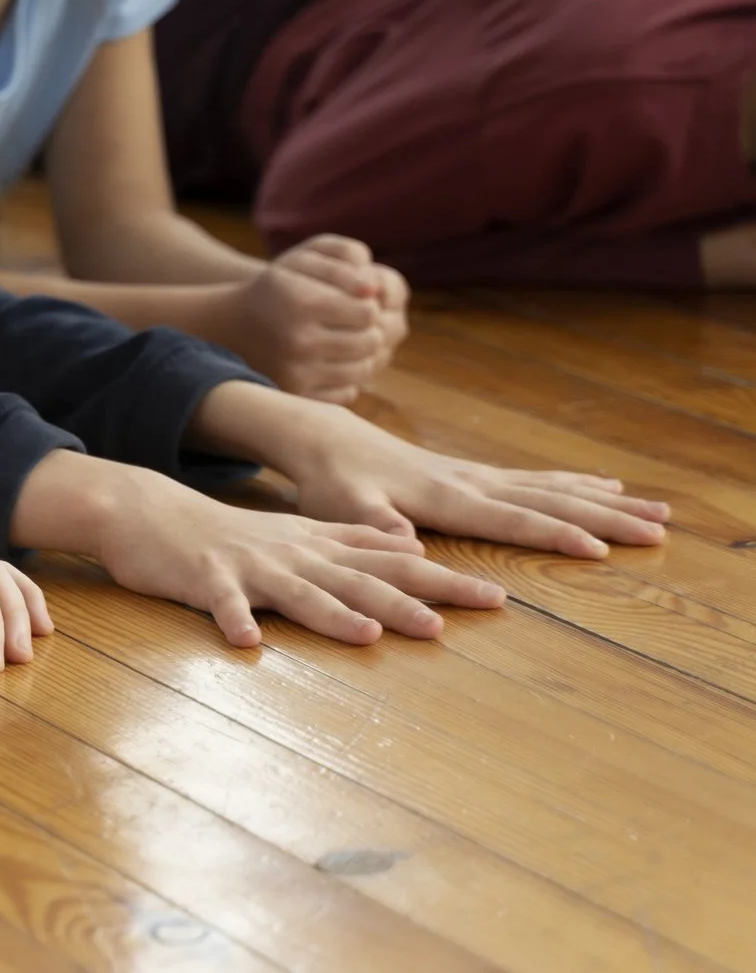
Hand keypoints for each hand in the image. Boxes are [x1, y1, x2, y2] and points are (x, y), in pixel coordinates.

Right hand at [88, 466, 506, 645]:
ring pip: (300, 592)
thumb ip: (350, 541)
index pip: (394, 563)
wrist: (150, 511)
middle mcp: (295, 554)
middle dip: (407, 601)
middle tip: (454, 624)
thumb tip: (409, 547)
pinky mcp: (206, 579)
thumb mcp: (295, 534)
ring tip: (368, 635)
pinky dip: (234, 620)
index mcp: (319, 547)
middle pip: (359, 580)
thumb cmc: (224, 533)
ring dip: (332, 613)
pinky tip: (246, 644)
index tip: (496, 597)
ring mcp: (251, 566)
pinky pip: (223, 603)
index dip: (444, 579)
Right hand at [226, 235, 409, 402]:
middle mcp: (298, 339)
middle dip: (367, 332)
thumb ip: (342, 270)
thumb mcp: (300, 264)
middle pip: (370, 342)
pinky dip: (345, 380)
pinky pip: (346, 392)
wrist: (228, 326)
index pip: (368, 311)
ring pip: (363, 370)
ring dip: (359, 357)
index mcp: (302, 302)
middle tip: (351, 326)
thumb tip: (375, 290)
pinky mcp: (296, 393)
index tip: (353, 305)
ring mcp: (296, 371)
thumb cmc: (275, 290)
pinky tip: (329, 364)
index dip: (366, 307)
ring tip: (344, 344)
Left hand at [282, 411, 670, 557]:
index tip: (598, 548)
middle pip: (551, 500)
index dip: (553, 533)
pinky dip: (576, 484)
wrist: (327, 439)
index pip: (510, 518)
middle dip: (606, 517)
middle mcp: (471, 482)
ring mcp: (477, 475)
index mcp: (445, 497)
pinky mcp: (475, 473)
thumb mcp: (342, 507)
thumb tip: (405, 544)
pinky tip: (607, 488)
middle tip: (661, 528)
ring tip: (657, 511)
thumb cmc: (332, 482)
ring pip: (554, 487)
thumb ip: (373, 524)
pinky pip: (537, 480)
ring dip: (605, 501)